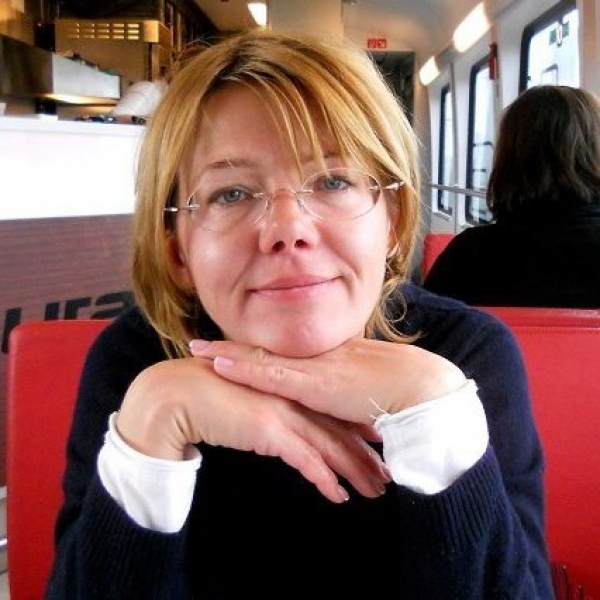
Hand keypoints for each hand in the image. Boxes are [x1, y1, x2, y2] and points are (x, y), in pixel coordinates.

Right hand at [116, 358, 389, 502]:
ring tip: (375, 491)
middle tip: (387, 477)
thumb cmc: (212, 397)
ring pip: (329, 445)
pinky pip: (304, 459)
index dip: (358, 431)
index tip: (379, 447)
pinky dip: (324, 479)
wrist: (179, 394)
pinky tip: (338, 496)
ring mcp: (282, 412)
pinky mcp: (268, 429)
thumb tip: (289, 429)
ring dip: (355, 471)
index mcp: (292, 388)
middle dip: (366, 456)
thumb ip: (276, 412)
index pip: (332, 412)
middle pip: (339, 430)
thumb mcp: (254, 403)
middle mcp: (293, 398)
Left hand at [189, 337, 466, 424]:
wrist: (419, 387)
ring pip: (259, 356)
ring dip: (226, 352)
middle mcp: (314, 357)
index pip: (281, 350)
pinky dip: (244, 368)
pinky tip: (219, 364)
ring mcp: (312, 368)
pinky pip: (271, 374)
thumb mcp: (365, 390)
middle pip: (263, 348)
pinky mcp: (314, 384)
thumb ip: (346, 394)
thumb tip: (337, 404)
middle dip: (230, 345)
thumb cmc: (399, 390)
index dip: (253, 347)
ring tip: (196, 350)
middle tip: (198, 342)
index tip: (230, 345)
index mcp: (326, 358)